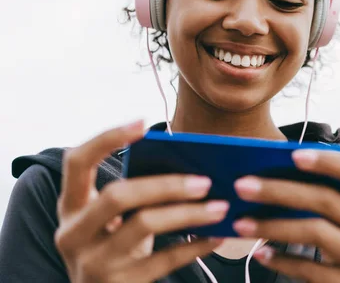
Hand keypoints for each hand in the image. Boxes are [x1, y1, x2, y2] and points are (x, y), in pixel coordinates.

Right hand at [54, 121, 228, 282]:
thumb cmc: (114, 248)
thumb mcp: (112, 221)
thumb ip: (134, 196)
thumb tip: (190, 166)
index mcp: (71, 207)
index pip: (77, 162)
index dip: (106, 138)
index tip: (143, 123)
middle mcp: (73, 234)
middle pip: (117, 195)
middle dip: (166, 184)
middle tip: (206, 181)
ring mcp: (93, 263)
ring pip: (144, 224)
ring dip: (189, 212)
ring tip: (221, 207)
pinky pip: (165, 260)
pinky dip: (195, 245)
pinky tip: (216, 236)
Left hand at [232, 150, 339, 282]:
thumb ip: (329, 203)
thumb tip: (273, 178)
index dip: (332, 161)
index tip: (295, 155)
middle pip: (328, 200)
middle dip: (281, 190)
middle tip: (242, 185)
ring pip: (316, 232)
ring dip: (273, 226)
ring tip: (241, 223)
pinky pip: (310, 269)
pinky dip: (282, 261)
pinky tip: (261, 254)